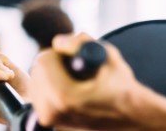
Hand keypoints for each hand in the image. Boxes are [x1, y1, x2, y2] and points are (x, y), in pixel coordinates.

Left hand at [28, 33, 146, 129]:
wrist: (129, 118)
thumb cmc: (121, 88)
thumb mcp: (109, 58)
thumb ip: (81, 43)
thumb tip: (58, 41)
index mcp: (64, 96)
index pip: (43, 61)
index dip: (60, 52)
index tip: (76, 56)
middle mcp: (51, 111)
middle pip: (37, 71)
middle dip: (54, 63)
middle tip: (76, 67)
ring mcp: (49, 120)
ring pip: (36, 82)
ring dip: (51, 74)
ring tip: (76, 80)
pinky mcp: (48, 123)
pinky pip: (39, 95)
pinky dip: (50, 86)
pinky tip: (69, 88)